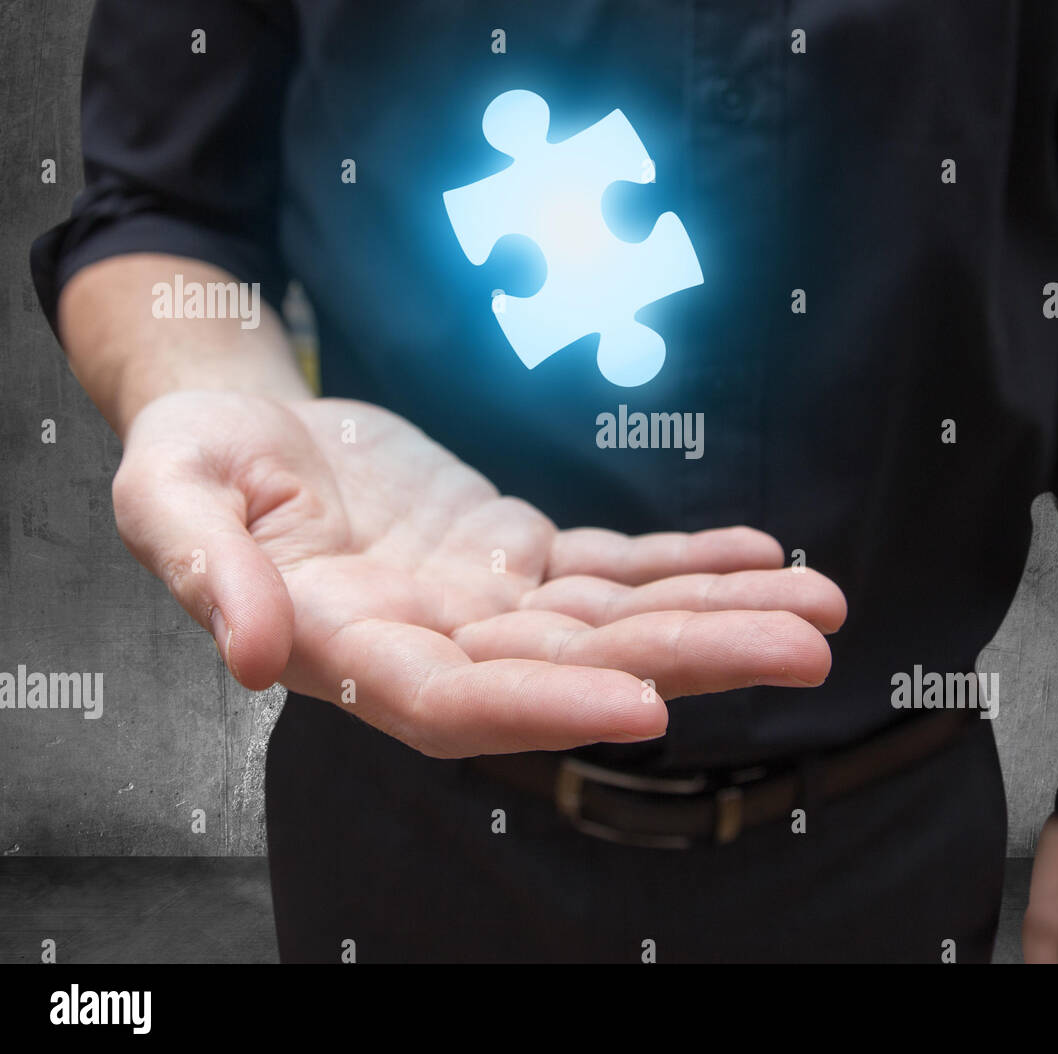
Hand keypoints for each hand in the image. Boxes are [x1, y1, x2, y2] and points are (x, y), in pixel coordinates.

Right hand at [111, 391, 846, 756]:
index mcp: (349, 646)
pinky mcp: (514, 554)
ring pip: (615, 618)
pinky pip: (612, 564)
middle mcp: (434, 643)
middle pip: (576, 664)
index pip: (457, 701)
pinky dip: (686, 561)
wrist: (242, 423)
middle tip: (808, 648)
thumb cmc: (193, 460)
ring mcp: (484, 602)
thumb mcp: (165, 496)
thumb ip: (202, 571)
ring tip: (822, 609)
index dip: (545, 705)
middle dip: (691, 658)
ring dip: (718, 613)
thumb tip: (251, 653)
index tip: (644, 704)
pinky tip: (762, 555)